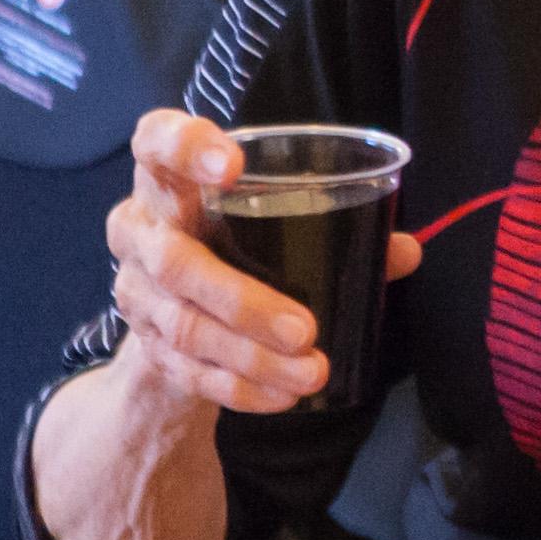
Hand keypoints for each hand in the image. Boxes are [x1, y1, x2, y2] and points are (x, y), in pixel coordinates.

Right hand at [100, 106, 413, 438]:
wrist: (179, 306)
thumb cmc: (240, 242)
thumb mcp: (276, 224)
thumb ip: (339, 228)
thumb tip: (405, 250)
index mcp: (169, 180)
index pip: (156, 143)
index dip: (185, 148)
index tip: (234, 166)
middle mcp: (139, 230)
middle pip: (174, 261)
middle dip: (242, 302)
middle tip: (304, 329)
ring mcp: (135, 290)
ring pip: (184, 326)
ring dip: (250, 355)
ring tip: (310, 372)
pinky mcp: (143, 342)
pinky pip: (187, 371)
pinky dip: (238, 387)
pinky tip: (281, 396)